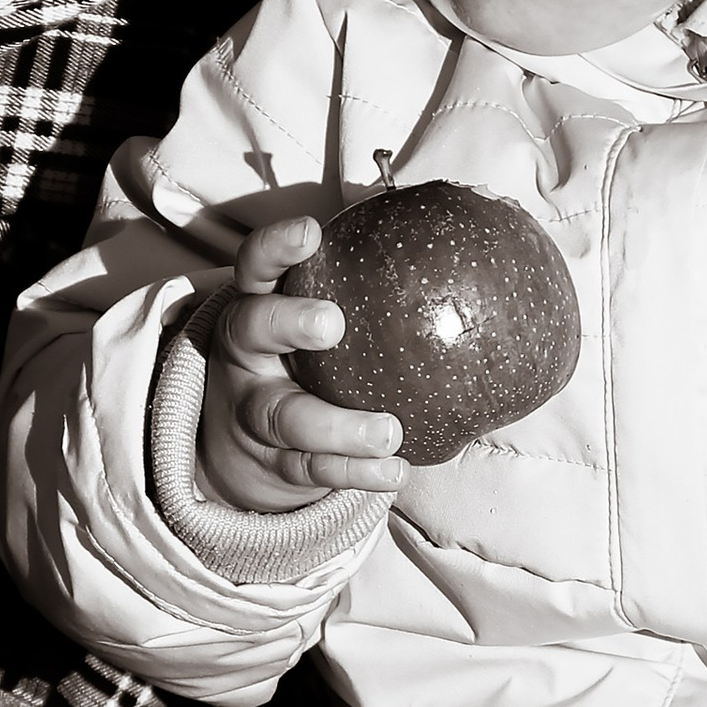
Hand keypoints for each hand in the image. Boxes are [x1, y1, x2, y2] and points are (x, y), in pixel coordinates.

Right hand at [196, 211, 408, 516]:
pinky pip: (314, 469)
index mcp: (257, 306)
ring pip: (285, 417)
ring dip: (338, 426)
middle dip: (288, 321)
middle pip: (252, 329)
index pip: (255, 266)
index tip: (311, 233)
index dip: (276, 248)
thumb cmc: (302, 361)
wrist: (245, 446)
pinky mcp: (275, 464)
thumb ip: (362, 292)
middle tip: (332, 323)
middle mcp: (247, 355)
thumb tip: (460, 251)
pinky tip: (394, 470)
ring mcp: (255, 413)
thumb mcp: (308, 322)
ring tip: (388, 432)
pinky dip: (355, 473)